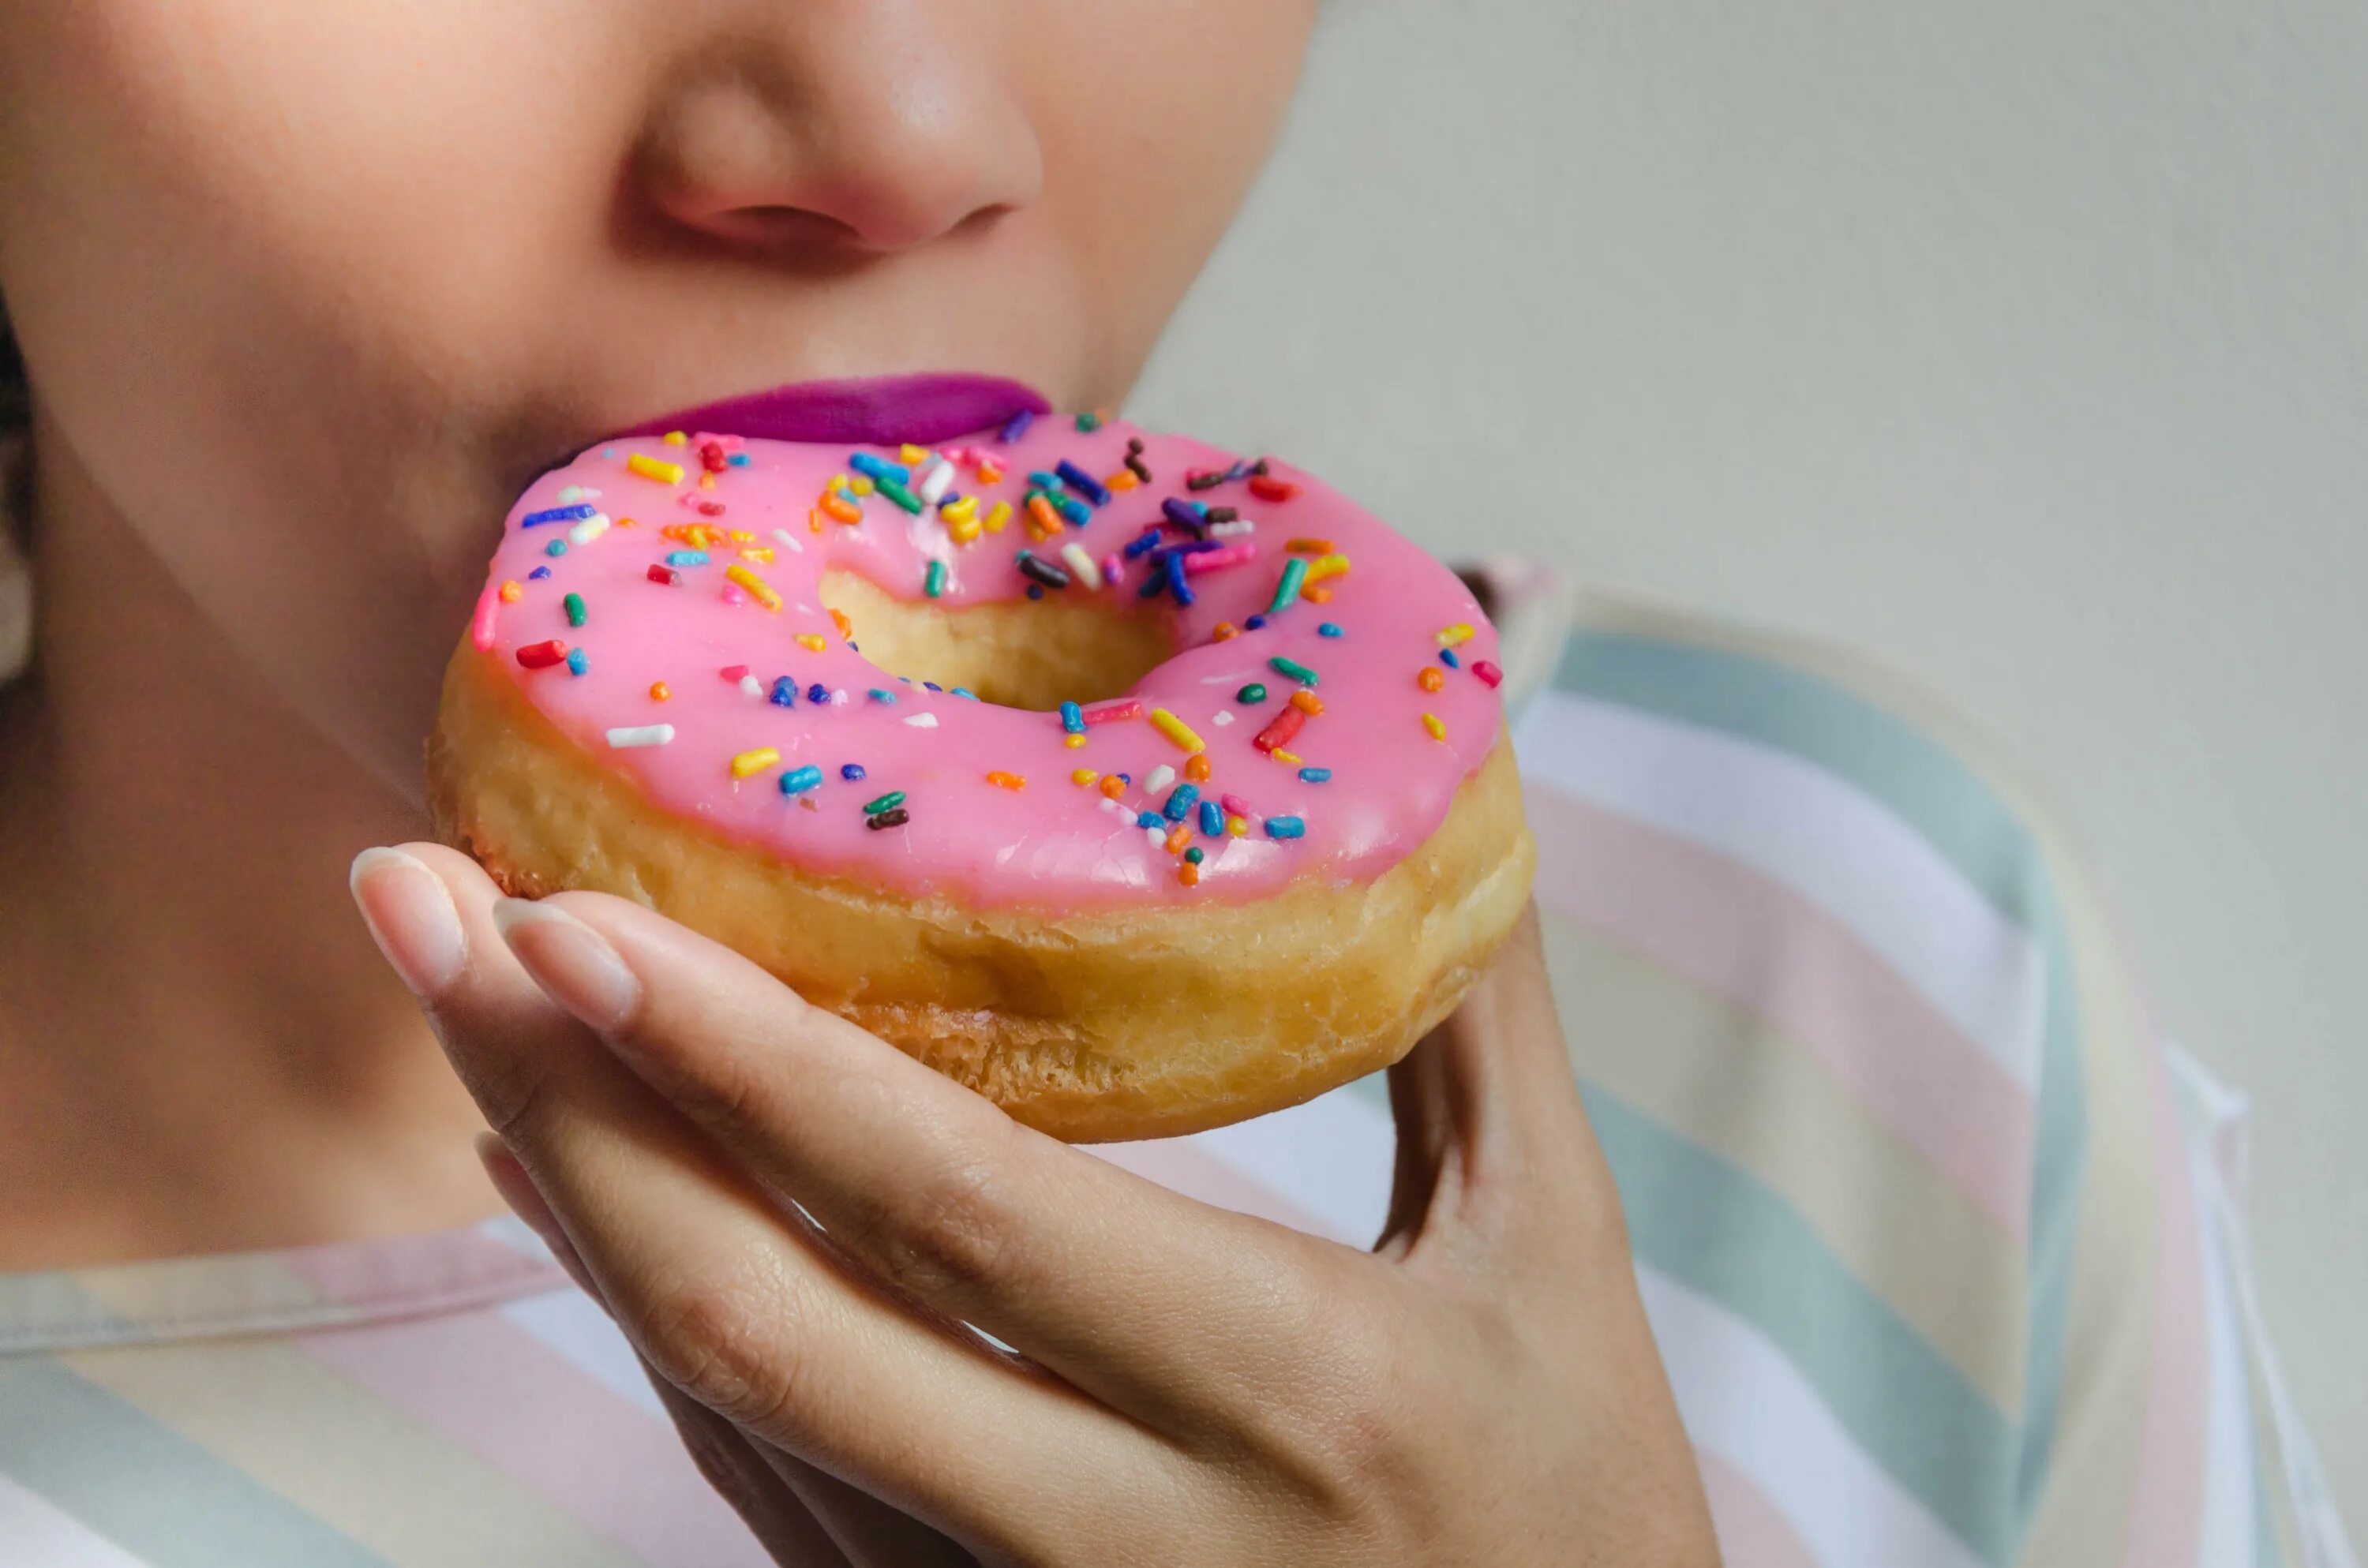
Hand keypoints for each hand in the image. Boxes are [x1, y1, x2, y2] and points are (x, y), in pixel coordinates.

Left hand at [352, 843, 1719, 1565]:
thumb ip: (1473, 1007)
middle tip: (425, 912)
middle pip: (762, 1324)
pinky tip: (583, 1183)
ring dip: (581, 1205)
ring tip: (474, 1013)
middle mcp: (1112, 1539)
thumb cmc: (1582, 1503)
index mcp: (1280, 1391)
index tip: (572, 910)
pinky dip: (654, 1322)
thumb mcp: (1555, 1253)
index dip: (745, 1066)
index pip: (955, 1215)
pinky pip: (759, 1486)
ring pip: (728, 1414)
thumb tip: (1432, 762)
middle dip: (567, 1106)